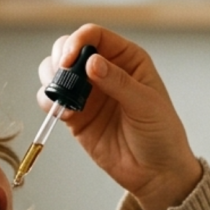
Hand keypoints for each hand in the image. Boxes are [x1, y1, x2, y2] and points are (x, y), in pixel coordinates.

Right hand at [38, 24, 201, 209]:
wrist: (155, 173)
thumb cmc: (161, 134)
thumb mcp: (146, 104)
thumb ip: (118, 82)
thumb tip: (91, 62)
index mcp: (127, 59)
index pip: (95, 36)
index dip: (78, 41)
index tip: (69, 59)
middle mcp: (104, 70)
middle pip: (69, 48)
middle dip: (60, 58)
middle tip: (61, 76)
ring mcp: (87, 92)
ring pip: (55, 71)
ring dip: (50, 78)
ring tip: (61, 94)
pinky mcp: (74, 115)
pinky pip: (51, 99)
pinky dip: (48, 100)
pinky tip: (59, 110)